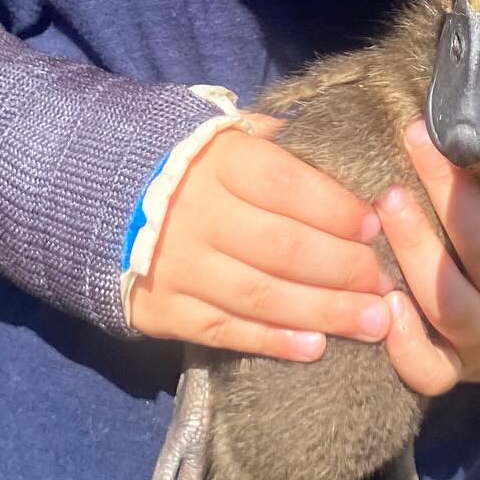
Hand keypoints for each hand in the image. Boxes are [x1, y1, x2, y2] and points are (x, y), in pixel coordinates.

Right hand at [125, 114, 394, 361]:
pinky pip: (225, 330)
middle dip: (344, 269)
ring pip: (261, 296)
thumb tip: (344, 152)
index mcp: (218, 162)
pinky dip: (272, 342)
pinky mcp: (162, 309)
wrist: (92, 193)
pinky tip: (315, 347)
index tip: (375, 225)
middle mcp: (196, 214)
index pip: (289, 187)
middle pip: (284, 248)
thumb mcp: (224, 132)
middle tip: (386, 284)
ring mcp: (177, 266)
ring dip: (324, 312)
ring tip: (373, 324)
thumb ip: (279, 142)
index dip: (337, 209)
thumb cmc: (183, 158)